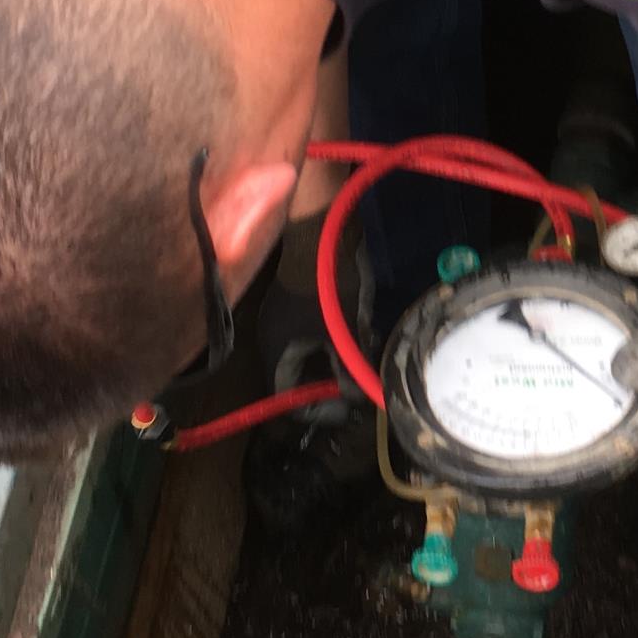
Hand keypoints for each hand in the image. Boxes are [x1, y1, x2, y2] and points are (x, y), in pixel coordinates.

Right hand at [256, 210, 363, 400]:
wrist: (320, 228)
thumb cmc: (326, 283)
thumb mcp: (343, 331)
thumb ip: (348, 368)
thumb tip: (357, 396)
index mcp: (276, 351)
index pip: (286, 399)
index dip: (317, 409)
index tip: (348, 406)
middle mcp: (274, 340)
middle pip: (298, 379)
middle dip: (330, 385)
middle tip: (359, 386)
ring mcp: (285, 320)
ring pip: (310, 356)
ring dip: (336, 363)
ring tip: (364, 360)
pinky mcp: (299, 304)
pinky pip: (314, 335)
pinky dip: (335, 342)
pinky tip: (360, 334)